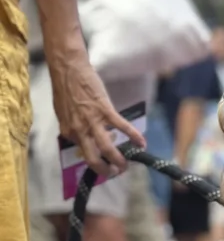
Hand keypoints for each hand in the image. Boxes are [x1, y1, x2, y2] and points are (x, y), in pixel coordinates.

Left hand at [47, 47, 145, 177]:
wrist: (67, 68)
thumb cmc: (65, 88)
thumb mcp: (63, 113)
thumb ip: (73, 127)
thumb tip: (85, 136)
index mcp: (69, 132)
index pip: (83, 154)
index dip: (96, 160)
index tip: (104, 161)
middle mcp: (80, 131)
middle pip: (93, 159)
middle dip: (107, 170)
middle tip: (116, 172)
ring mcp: (93, 121)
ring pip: (107, 149)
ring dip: (119, 161)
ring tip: (127, 165)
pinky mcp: (105, 110)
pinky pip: (122, 127)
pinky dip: (134, 136)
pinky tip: (142, 143)